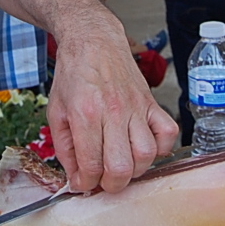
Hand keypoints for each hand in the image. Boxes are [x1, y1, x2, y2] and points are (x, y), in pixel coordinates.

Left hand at [46, 21, 177, 193]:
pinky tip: (144, 147)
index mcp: (85, 114)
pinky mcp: (151, 102)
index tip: (83, 184)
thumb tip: (76, 178)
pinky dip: (161, 148)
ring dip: (135, 169)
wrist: (93, 40)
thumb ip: (64, 148)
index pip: (91, 164)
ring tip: (122, 165)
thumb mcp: (56, 112)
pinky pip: (168, 133)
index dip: (86, 183)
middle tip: (103, 180)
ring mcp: (136, 107)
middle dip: (111, 184)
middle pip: (121, 166)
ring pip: (147, 154)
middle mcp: (113, 112)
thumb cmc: (74, 75)